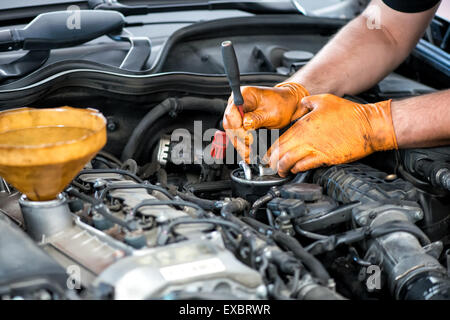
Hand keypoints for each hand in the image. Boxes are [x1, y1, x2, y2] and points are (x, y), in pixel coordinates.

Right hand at [223, 82, 308, 161]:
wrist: (288, 104)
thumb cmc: (282, 104)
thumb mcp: (272, 113)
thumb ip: (257, 118)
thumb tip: (245, 125)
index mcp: (244, 95)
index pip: (232, 113)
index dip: (238, 128)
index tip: (249, 138)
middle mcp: (238, 103)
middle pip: (230, 124)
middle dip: (238, 139)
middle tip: (248, 151)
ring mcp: (238, 112)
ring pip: (232, 131)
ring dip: (239, 144)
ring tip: (248, 154)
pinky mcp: (240, 121)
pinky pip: (237, 133)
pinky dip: (242, 143)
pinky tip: (247, 152)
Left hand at [264, 94, 397, 176]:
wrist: (368, 126)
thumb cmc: (348, 113)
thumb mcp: (323, 99)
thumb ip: (305, 103)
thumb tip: (298, 107)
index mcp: (303, 124)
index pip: (280, 140)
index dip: (271, 149)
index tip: (267, 154)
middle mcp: (306, 138)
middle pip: (281, 152)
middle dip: (272, 161)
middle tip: (270, 165)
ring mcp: (316, 149)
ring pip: (290, 161)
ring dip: (282, 168)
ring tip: (280, 171)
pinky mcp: (326, 158)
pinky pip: (306, 166)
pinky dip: (297, 169)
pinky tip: (295, 169)